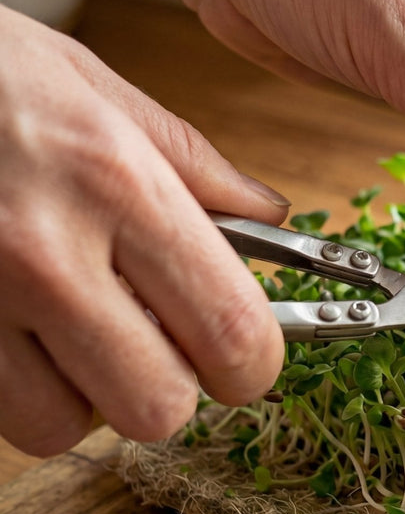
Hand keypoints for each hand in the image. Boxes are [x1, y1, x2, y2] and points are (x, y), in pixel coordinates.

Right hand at [0, 5, 288, 455]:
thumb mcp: (93, 87)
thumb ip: (192, 164)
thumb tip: (272, 213)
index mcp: (117, 186)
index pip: (231, 331)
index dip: (252, 367)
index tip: (244, 361)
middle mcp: (45, 253)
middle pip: (156, 407)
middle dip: (170, 390)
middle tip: (156, 349)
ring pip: (62, 426)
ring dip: (82, 397)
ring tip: (70, 334)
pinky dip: (17, 390)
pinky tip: (17, 332)